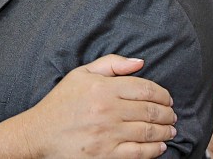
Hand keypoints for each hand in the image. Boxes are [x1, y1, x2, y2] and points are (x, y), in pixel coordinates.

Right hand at [25, 55, 175, 157]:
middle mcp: (107, 110)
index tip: (167, 99)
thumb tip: (139, 62)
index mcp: (102, 88)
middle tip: (171, 115)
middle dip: (167, 113)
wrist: (40, 133)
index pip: (145, 88)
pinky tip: (159, 146)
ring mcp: (108, 134)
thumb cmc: (61, 103)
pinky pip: (140, 152)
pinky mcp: (106, 155)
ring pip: (149, 132)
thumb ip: (110, 64)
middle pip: (151, 111)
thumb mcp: (80, 74)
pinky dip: (155, 149)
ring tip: (169, 130)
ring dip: (165, 131)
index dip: (162, 94)